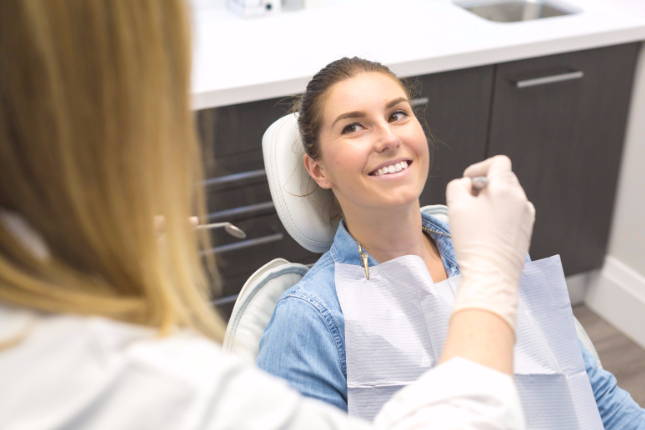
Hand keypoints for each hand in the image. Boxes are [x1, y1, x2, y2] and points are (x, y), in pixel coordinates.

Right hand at [446, 155, 534, 328]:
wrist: (491, 275)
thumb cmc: (472, 241)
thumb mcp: (455, 206)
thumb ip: (458, 186)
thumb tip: (467, 184)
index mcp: (505, 188)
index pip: (498, 162)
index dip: (479, 167)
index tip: (468, 181)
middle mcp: (520, 198)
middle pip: (503, 178)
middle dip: (484, 185)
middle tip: (467, 202)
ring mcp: (526, 215)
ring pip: (508, 196)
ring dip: (492, 200)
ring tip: (476, 219)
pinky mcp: (526, 230)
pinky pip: (513, 212)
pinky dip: (501, 214)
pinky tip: (488, 230)